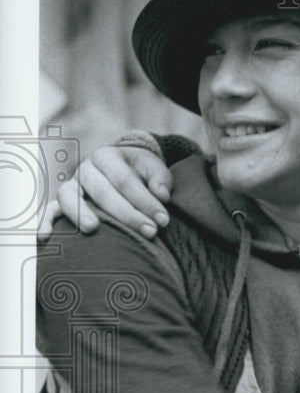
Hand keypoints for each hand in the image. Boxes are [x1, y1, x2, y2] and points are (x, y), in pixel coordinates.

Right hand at [37, 146, 172, 240]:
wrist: (124, 167)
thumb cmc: (142, 172)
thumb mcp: (155, 169)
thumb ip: (160, 180)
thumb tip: (162, 196)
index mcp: (108, 156)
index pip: (125, 179)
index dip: (145, 201)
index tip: (163, 220)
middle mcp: (86, 168)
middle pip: (102, 191)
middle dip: (126, 214)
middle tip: (149, 231)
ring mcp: (72, 184)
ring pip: (69, 196)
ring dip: (80, 213)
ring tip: (93, 229)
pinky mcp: (63, 201)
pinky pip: (49, 209)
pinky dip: (44, 221)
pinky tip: (44, 237)